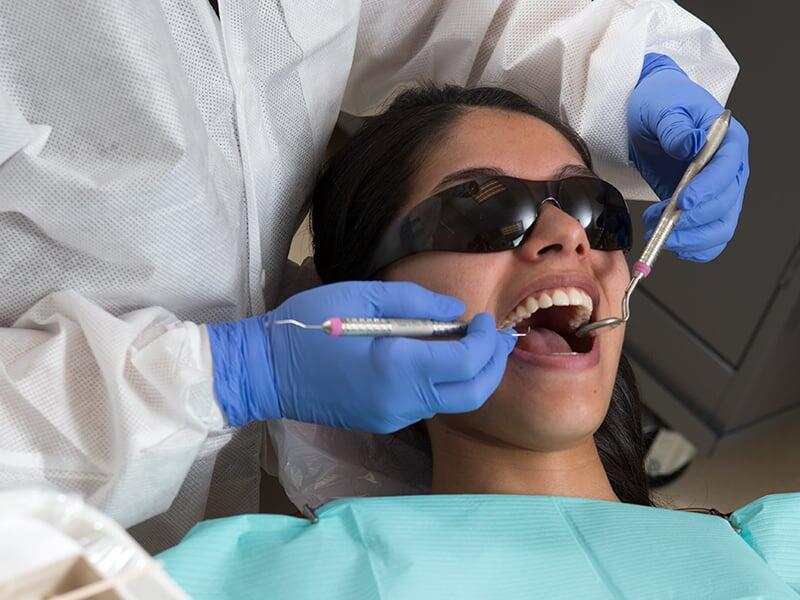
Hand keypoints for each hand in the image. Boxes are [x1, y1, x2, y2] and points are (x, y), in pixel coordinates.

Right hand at [206, 281, 515, 431]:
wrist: (264, 371)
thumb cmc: (307, 324)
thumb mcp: (359, 297)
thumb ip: (414, 302)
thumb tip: (456, 313)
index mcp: (398, 368)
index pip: (466, 362)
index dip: (486, 339)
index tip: (484, 318)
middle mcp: (402, 402)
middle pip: (472, 393)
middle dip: (493, 364)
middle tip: (496, 337)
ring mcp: (393, 418)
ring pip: (452, 403)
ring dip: (471, 375)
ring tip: (468, 343)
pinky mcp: (383, 422)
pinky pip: (427, 405)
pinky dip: (444, 384)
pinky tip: (436, 359)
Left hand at [628, 53, 749, 261]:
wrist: (649, 114)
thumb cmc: (661, 104)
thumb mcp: (662, 107)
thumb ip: (676, 127)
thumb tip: (691, 144)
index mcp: (729, 141)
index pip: (728, 170)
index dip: (708, 190)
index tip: (683, 202)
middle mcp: (730, 170)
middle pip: (726, 205)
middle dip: (694, 220)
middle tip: (663, 223)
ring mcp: (717, 191)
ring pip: (719, 227)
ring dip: (690, 238)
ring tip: (658, 231)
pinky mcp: (701, 207)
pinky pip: (707, 237)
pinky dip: (691, 246)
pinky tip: (668, 241)